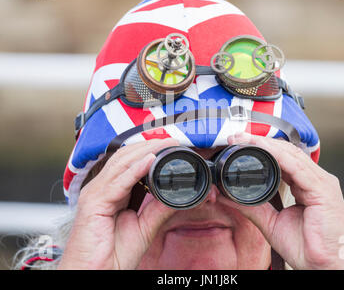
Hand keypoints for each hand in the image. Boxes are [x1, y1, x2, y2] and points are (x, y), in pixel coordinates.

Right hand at [57, 138, 178, 269]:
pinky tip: (150, 160)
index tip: (171, 146)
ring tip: (166, 144)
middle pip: (126, 157)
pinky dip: (135, 170)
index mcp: (111, 192)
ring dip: (146, 151)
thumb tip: (177, 194)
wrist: (94, 275)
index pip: (130, 163)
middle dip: (150, 146)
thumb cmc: (112, 255)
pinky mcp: (94, 203)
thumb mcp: (144, 228)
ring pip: (122, 164)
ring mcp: (95, 193)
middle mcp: (101, 188)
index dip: (150, 151)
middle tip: (172, 140)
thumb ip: (159, 209)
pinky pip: (118, 182)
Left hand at [222, 133, 343, 269]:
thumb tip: (227, 195)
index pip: (283, 159)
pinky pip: (298, 168)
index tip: (239, 143)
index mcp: (305, 185)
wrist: (327, 267)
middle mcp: (314, 180)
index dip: (262, 148)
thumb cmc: (307, 248)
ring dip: (267, 144)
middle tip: (238, 137)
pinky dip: (279, 156)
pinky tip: (264, 148)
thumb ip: (252, 206)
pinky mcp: (323, 190)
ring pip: (292, 155)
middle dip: (261, 142)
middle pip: (286, 152)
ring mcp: (321, 183)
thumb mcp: (271, 223)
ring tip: (246, 138)